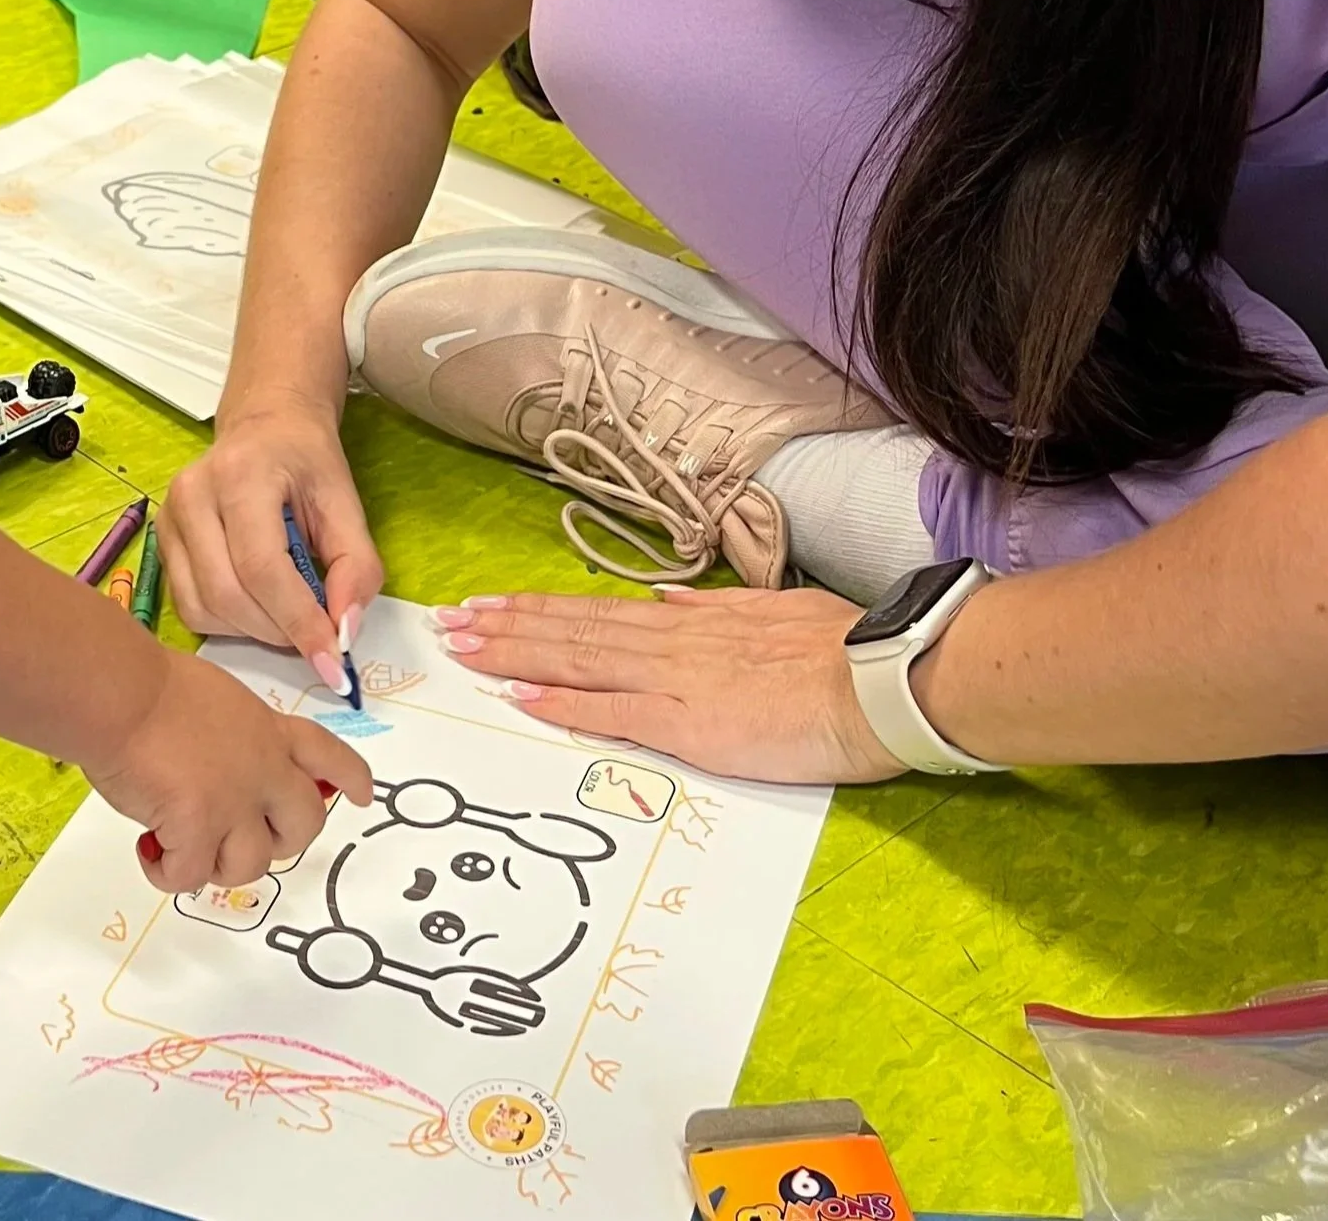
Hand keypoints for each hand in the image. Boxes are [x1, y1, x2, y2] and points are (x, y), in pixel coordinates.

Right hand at [84, 649, 372, 892]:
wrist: (122, 694)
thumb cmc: (152, 686)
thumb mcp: (218, 700)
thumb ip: (237, 736)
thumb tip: (220, 770)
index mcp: (269, 731)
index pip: (328, 754)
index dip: (350, 778)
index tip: (362, 796)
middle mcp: (264, 769)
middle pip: (304, 827)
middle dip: (279, 843)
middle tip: (236, 839)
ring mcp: (235, 803)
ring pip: (251, 865)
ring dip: (214, 863)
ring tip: (179, 840)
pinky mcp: (198, 830)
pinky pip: (190, 877)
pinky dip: (166, 871)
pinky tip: (148, 846)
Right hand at [163, 403, 382, 688]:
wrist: (265, 427)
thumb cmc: (307, 462)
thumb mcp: (346, 502)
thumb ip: (356, 565)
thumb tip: (344, 631)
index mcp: (241, 474)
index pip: (262, 566)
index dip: (298, 621)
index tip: (333, 662)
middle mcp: (192, 494)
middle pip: (227, 593)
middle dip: (278, 632)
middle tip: (317, 639)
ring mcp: (167, 518)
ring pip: (203, 607)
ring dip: (253, 631)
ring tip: (289, 615)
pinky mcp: (160, 540)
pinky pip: (189, 606)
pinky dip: (228, 623)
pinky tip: (258, 604)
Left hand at [431, 587, 906, 785]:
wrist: (878, 682)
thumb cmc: (842, 651)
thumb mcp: (773, 611)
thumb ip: (714, 612)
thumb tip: (667, 603)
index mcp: (692, 623)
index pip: (595, 613)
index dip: (537, 609)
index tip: (491, 604)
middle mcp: (670, 645)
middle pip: (571, 631)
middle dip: (504, 626)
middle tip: (449, 621)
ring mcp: (674, 682)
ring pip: (576, 660)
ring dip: (514, 652)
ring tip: (464, 646)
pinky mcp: (688, 725)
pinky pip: (611, 712)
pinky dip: (560, 702)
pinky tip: (519, 695)